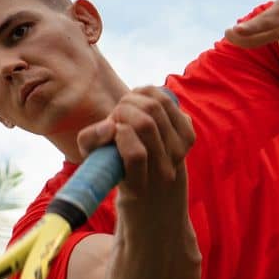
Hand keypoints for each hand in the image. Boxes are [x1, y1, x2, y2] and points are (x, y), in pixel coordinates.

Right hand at [76, 87, 194, 199]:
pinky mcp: (188, 135)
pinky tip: (140, 101)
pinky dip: (149, 93)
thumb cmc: (113, 162)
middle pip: (145, 124)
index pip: (136, 154)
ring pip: (156, 108)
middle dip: (123, 110)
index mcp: (137, 185)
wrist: (149, 179)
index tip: (112, 129)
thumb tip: (111, 125)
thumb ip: (90, 141)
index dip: (120, 134)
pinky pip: (166, 100)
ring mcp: (179, 153)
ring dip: (135, 100)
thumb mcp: (93, 156)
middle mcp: (163, 172)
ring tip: (126, 107)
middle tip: (116, 115)